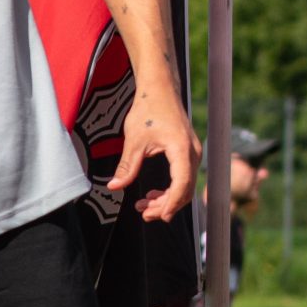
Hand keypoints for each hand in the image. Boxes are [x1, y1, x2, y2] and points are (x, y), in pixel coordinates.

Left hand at [109, 84, 197, 221]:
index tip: (158, 216)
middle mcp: (193, 153)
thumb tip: (114, 187)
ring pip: (185, 186)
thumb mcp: (134, 140)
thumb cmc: (147, 110)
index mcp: (182, 150)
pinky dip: (170, 189)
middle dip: (166, 205)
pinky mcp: (188, 153)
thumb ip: (127, 166)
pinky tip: (152, 194)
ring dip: (167, 199)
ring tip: (144, 207)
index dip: (170, 203)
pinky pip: (184, 177)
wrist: (159, 90)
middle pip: (185, 189)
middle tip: (144, 214)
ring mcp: (193, 153)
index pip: (181, 184)